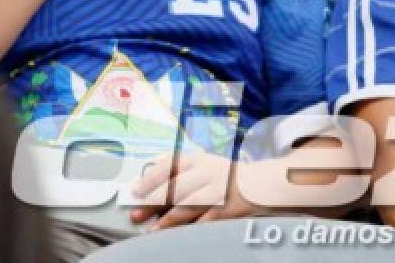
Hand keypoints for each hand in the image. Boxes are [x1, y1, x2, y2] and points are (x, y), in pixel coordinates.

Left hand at [130, 152, 255, 230]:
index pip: (169, 165)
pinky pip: (205, 220)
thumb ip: (180, 168)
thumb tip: (150, 174)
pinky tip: (178, 235)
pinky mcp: (227, 208)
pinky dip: (191, 228)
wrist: (258, 184)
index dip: (151, 177)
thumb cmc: (224, 175)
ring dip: (168, 220)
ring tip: (153, 229)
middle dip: (153, 202)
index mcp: (197, 159)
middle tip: (136, 213)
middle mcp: (206, 172)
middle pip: (175, 188)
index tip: (136, 190)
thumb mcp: (203, 163)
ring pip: (188, 206)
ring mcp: (217, 191)